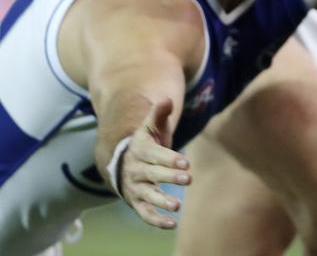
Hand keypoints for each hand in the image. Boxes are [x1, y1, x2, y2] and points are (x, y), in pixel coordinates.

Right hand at [119, 99, 191, 229]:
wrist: (120, 164)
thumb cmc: (144, 144)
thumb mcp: (148, 128)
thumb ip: (157, 114)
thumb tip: (166, 100)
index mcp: (140, 151)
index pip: (156, 155)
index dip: (170, 159)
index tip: (186, 163)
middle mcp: (136, 170)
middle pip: (154, 174)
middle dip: (170, 177)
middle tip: (189, 179)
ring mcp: (135, 188)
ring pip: (148, 196)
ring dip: (162, 201)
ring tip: (177, 205)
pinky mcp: (136, 203)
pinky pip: (145, 214)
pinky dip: (156, 220)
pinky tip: (172, 224)